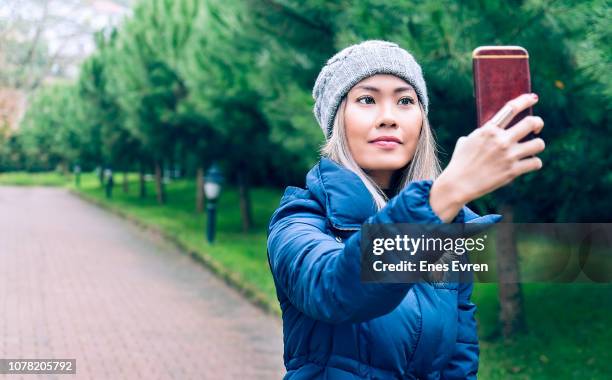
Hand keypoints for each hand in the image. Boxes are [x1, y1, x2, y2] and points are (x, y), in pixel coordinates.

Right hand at [430, 93, 544, 221]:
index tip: (534, 98)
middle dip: (538, 123)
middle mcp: (501, 140)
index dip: (525, 100)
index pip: (511, 108)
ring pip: (539, 144)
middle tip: (536, 128)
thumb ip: (482, 133)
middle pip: (531, 123)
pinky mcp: (513, 171)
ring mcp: (508, 156)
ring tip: (530, 149)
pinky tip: (528, 164)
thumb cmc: (460, 162)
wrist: (458, 184)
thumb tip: (491, 129)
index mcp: (488, 130)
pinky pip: (536, 163)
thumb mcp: (467, 141)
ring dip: (537, 145)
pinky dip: (534, 163)